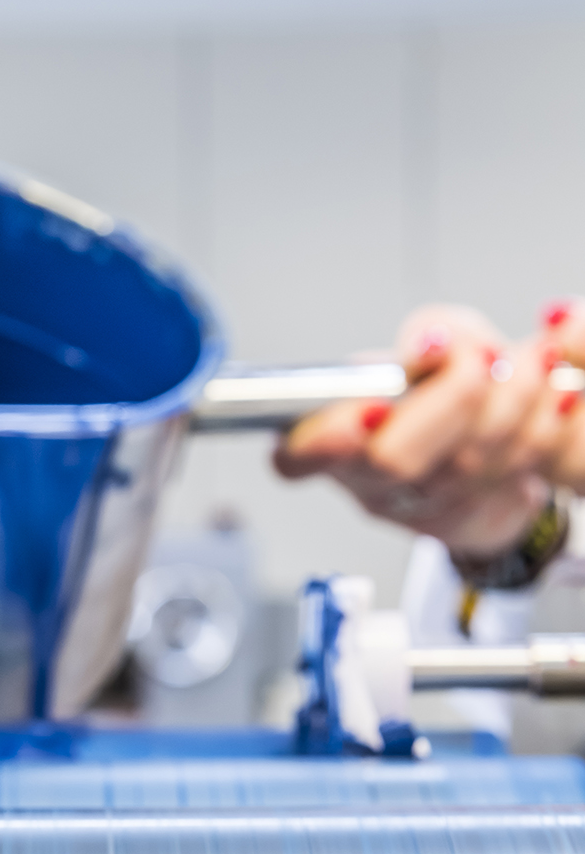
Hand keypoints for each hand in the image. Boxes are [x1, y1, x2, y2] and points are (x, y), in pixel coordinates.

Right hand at [274, 303, 584, 560]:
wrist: (489, 450)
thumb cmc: (441, 394)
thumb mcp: (430, 345)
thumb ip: (434, 334)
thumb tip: (436, 346)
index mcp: (333, 434)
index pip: (298, 454)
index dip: (323, 439)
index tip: (366, 414)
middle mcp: (366, 478)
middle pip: (393, 460)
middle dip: (452, 398)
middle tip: (481, 360)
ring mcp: (416, 505)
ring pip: (462, 464)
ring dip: (511, 400)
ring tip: (528, 364)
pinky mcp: (466, 518)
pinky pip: (508, 472)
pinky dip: (541, 421)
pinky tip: (555, 393)